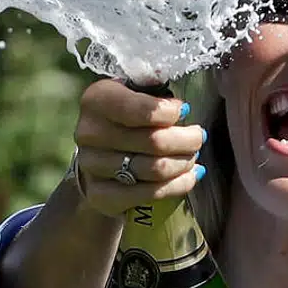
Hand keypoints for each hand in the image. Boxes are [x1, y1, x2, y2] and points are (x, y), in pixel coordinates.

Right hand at [70, 78, 205, 216]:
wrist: (100, 154)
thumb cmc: (128, 117)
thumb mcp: (136, 93)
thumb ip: (156, 92)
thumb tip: (181, 108)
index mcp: (97, 99)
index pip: (140, 110)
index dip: (170, 112)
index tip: (185, 110)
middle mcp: (89, 132)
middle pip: (154, 142)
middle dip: (186, 140)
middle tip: (199, 136)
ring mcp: (91, 166)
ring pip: (155, 169)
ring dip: (184, 163)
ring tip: (193, 156)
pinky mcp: (99, 195)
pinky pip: (149, 194)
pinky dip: (178, 185)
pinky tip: (189, 176)